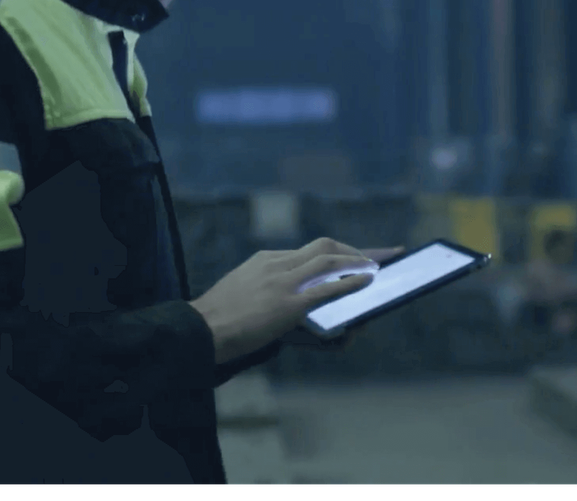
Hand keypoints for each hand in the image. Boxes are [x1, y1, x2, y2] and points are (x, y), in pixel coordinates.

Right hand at [188, 238, 382, 364]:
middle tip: (372, 258)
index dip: (333, 252)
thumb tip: (292, 298)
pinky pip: (328, 289)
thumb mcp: (242, 288)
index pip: (307, 250)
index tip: (349, 253)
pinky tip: (366, 283)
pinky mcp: (289, 305)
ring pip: (329, 262)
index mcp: (265, 259)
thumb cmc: (218, 318)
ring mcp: (283, 283)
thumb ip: (266, 287)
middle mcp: (276, 264)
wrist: (201, 329)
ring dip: (357, 263)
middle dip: (351, 251)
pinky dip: (351, 283)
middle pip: (323, 246)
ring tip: (375, 269)